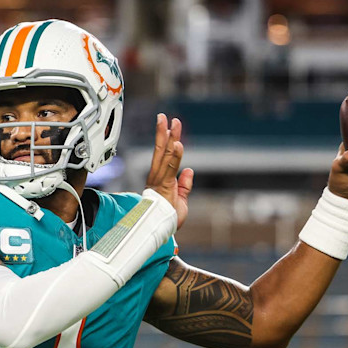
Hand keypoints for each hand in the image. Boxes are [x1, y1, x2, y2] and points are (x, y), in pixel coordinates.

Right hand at [145, 113, 193, 228]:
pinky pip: (170, 168)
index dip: (168, 139)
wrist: (162, 231)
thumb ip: (185, 185)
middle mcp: (158, 177)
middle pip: (161, 150)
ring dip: (168, 138)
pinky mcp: (164, 186)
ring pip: (164, 155)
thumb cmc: (168, 218)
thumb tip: (189, 170)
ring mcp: (160, 181)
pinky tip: (177, 144)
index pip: (165, 155)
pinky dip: (174, 156)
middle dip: (164, 132)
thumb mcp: (182, 200)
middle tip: (165, 116)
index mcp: (161, 179)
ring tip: (172, 123)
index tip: (172, 125)